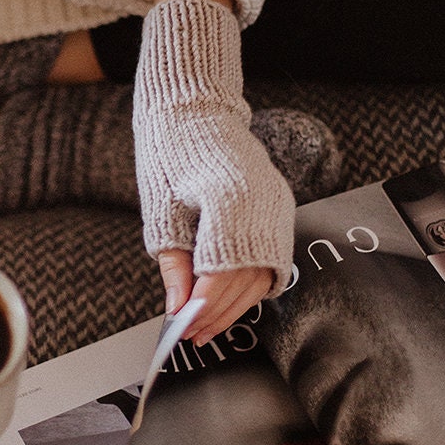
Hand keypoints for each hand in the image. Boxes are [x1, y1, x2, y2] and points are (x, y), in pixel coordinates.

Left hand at [133, 0, 294, 298]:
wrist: (195, 110)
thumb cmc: (171, 154)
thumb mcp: (162, 212)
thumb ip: (174, 263)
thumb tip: (177, 306)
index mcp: (228, 204)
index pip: (218, 275)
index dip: (200, 308)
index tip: (181, 327)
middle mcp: (262, 206)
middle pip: (242, 280)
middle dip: (216, 313)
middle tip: (192, 334)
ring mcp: (277, 206)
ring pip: (261, 275)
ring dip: (234, 305)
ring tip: (208, 324)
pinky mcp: (282, 206)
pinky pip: (271, 259)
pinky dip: (250, 284)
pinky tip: (228, 298)